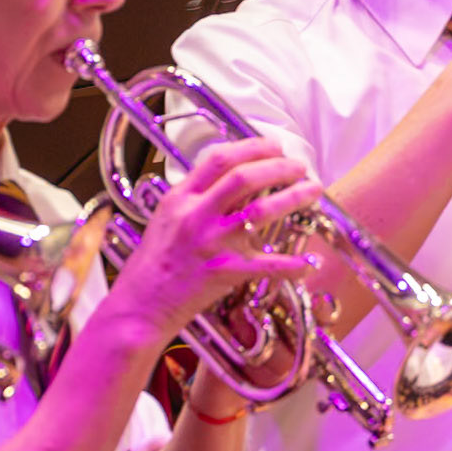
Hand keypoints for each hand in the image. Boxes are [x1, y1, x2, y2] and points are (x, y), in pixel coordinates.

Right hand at [110, 137, 324, 339]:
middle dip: (278, 167)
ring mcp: (211, 243)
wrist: (140, 304)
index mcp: (180, 198)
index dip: (252, 147)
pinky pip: (266, 265)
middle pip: (243, 177)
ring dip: (292, 197)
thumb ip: (195, 197)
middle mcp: (195, 215)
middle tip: (298, 166)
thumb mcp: (166, 217)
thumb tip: (229, 178)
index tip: (274, 146)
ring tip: (312, 191)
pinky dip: (291, 265)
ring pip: (260, 211)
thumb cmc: (153, 264)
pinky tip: (308, 262)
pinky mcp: (223, 272)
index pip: (219, 159)